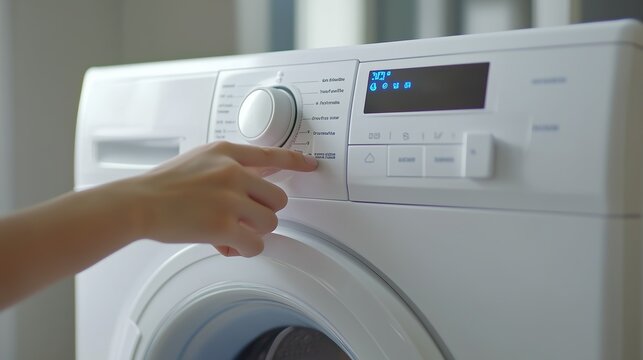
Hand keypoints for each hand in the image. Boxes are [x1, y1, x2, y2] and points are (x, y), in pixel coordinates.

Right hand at [118, 141, 316, 256]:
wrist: (138, 202)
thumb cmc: (163, 185)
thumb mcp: (199, 159)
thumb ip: (228, 166)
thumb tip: (254, 178)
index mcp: (226, 152)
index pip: (271, 154)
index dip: (296, 161)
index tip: (311, 165)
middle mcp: (232, 172)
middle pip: (278, 198)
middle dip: (264, 212)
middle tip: (245, 218)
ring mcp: (229, 198)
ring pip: (270, 222)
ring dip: (254, 232)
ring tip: (232, 232)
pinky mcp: (223, 225)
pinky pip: (255, 244)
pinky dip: (246, 250)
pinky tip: (229, 247)